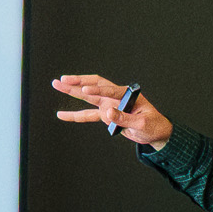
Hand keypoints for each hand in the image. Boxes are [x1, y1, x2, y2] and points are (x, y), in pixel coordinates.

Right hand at [50, 73, 172, 149]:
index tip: (85, 90)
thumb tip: (107, 114)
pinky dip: (75, 115)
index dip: (97, 89)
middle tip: (63, 79)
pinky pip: (87, 114)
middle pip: (94, 86)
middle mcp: (116, 97)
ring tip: (57, 84)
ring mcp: (109, 105)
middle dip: (78, 82)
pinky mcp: (105, 115)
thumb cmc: (153, 125)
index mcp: (127, 95)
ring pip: (87, 96)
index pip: (110, 89)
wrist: (154, 132)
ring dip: (72, 91)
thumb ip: (125, 119)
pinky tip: (62, 114)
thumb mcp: (142, 124)